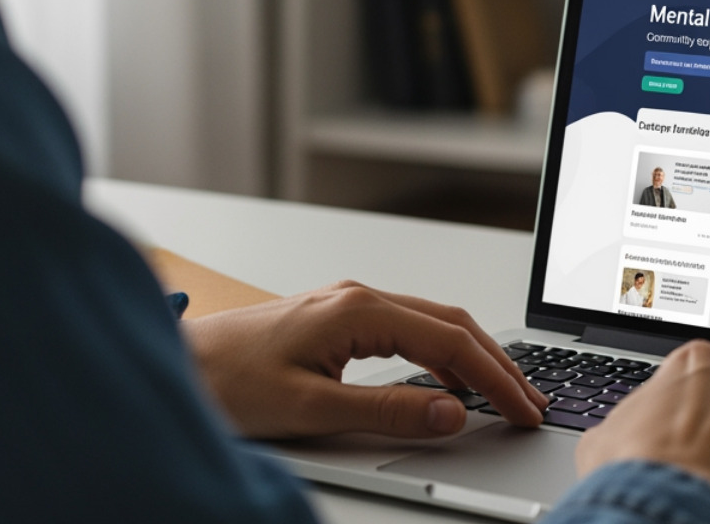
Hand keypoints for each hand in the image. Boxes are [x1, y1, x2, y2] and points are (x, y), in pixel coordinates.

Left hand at [181, 280, 547, 439]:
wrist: (177, 363)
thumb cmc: (228, 381)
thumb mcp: (311, 408)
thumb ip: (385, 411)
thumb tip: (449, 412)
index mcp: (358, 309)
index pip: (449, 341)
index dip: (495, 378)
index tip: (524, 409)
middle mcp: (358, 296)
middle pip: (451, 323)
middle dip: (497, 363)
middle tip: (532, 403)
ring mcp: (348, 304)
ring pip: (432, 323)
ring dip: (472, 357)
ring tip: (503, 394)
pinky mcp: (337, 318)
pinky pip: (407, 329)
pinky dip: (440, 354)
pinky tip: (449, 381)